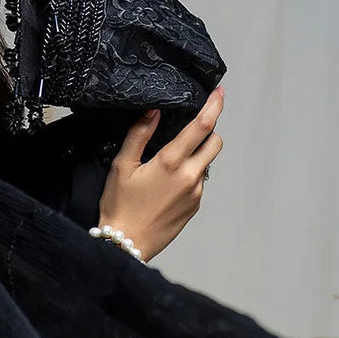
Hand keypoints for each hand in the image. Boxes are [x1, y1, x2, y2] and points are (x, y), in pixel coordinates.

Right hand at [97, 87, 224, 260]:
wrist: (126, 244)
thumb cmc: (119, 207)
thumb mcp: (121, 167)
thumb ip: (138, 135)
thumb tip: (153, 112)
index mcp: (170, 162)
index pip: (202, 125)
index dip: (214, 105)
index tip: (219, 92)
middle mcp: (189, 176)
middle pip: (215, 142)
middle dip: (208, 131)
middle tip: (191, 130)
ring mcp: (195, 193)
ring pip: (207, 163)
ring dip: (197, 156)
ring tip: (169, 165)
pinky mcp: (195, 206)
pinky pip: (199, 183)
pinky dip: (189, 176)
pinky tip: (166, 186)